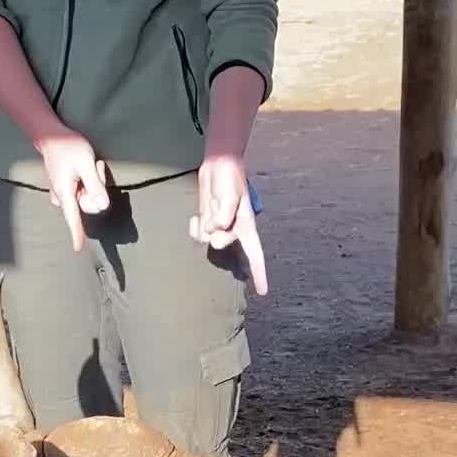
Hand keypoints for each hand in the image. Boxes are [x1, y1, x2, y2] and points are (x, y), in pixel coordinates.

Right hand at [38, 128, 109, 251]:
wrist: (51, 136)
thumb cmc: (68, 146)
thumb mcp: (85, 163)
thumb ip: (95, 185)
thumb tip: (103, 206)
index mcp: (65, 193)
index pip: (72, 218)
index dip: (76, 234)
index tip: (78, 248)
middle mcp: (63, 198)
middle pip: (89, 206)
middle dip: (98, 189)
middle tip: (97, 166)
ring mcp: (64, 195)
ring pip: (88, 199)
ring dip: (95, 183)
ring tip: (92, 164)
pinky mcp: (67, 191)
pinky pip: (83, 193)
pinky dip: (89, 182)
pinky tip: (86, 169)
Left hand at [190, 152, 267, 297]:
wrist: (218, 164)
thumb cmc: (230, 177)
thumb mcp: (232, 194)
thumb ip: (225, 214)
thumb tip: (214, 230)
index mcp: (245, 226)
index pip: (256, 254)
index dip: (260, 273)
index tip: (263, 292)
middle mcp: (233, 230)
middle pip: (221, 245)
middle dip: (216, 233)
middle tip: (217, 212)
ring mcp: (218, 227)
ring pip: (206, 239)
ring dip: (204, 224)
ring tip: (209, 205)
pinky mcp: (206, 222)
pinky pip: (197, 233)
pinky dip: (194, 225)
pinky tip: (196, 213)